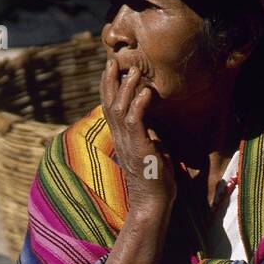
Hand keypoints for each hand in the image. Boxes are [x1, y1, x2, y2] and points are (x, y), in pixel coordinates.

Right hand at [100, 60, 175, 212]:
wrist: (153, 202)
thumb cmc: (154, 180)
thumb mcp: (149, 152)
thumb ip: (147, 138)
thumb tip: (154, 129)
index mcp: (121, 138)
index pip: (110, 107)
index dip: (109, 87)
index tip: (111, 69)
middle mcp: (120, 138)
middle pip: (108, 103)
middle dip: (110, 81)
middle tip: (113, 60)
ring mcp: (127, 143)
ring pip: (119, 109)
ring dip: (126, 88)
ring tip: (133, 70)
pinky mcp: (138, 149)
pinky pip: (134, 122)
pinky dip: (139, 105)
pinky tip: (145, 92)